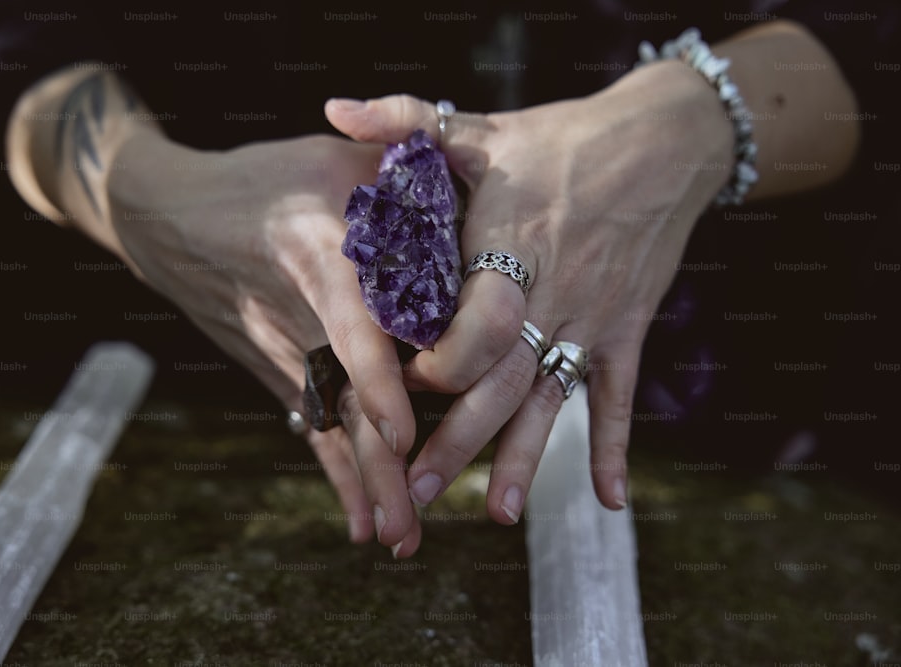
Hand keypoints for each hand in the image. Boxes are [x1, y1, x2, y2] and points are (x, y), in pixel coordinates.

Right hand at [7, 67, 422, 553]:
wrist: (169, 216)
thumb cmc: (263, 178)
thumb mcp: (332, 156)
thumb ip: (400, 175)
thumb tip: (476, 198)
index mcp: (317, 251)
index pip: (349, 324)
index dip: (375, 381)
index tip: (404, 434)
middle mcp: (300, 312)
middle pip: (344, 395)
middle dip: (380, 461)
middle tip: (412, 522)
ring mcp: (284, 348)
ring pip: (332, 422)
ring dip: (365, 483)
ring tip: (399, 539)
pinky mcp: (278, 369)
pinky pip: (312, 427)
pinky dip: (339, 474)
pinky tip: (363, 524)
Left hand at [325, 60, 733, 517]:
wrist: (663, 142)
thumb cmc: (561, 137)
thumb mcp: (482, 125)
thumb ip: (406, 120)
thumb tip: (334, 107)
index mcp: (510, 247)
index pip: (477, 322)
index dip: (439, 362)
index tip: (402, 390)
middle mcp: (552, 293)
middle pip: (504, 380)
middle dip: (460, 439)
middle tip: (420, 490)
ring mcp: (593, 318)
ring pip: (553, 399)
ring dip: (525, 458)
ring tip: (495, 513)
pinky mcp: (626, 331)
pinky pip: (620, 396)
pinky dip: (613, 448)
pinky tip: (608, 500)